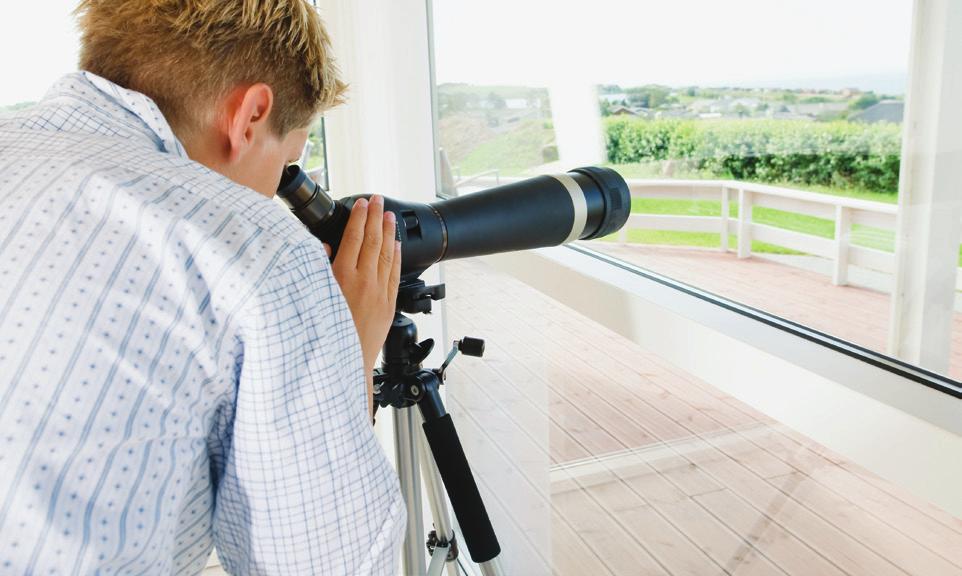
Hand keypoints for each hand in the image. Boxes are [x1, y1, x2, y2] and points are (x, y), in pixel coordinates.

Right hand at [327, 195, 400, 388]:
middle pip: (372, 242)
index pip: (353, 239)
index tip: (361, 203)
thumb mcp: (314, 297)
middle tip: (378, 200)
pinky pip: (395, 274)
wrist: (344, 363)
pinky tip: (397, 245)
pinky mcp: (389, 305)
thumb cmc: (324, 332)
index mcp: (342, 278)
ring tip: (389, 216)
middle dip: (375, 218)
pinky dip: (396, 257)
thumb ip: (320, 269)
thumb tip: (325, 246)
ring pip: (387, 255)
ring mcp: (379, 293)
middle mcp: (364, 282)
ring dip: (388, 233)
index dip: (358, 218)